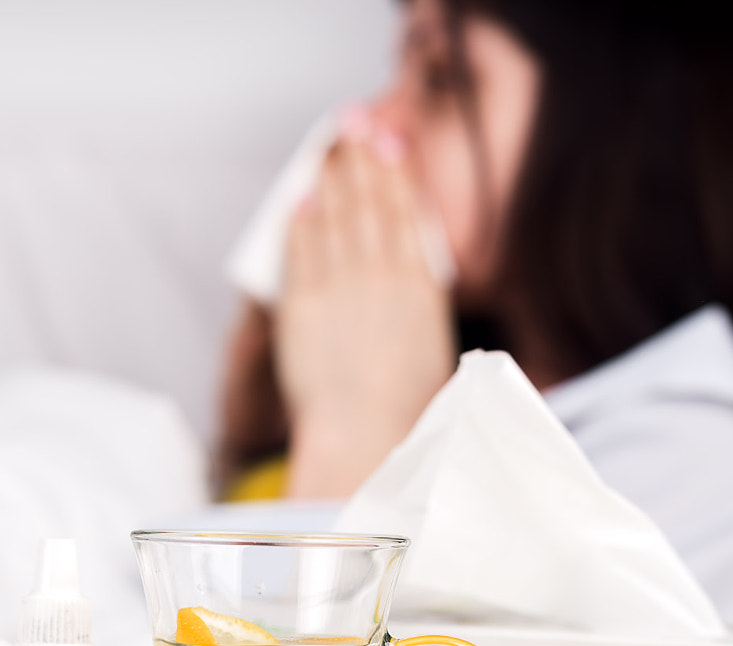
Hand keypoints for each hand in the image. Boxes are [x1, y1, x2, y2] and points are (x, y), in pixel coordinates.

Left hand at [278, 116, 454, 497]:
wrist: (363, 435)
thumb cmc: (401, 409)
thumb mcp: (432, 347)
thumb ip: (418, 301)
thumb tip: (407, 268)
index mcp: (422, 286)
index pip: (406, 211)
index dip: (394, 171)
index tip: (388, 142)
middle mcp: (383, 275)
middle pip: (369, 200)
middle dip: (360, 156)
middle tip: (352, 124)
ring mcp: (342, 285)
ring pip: (335, 214)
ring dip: (331, 176)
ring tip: (328, 151)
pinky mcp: (303, 302)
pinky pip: (301, 247)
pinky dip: (301, 219)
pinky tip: (300, 200)